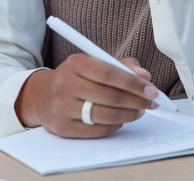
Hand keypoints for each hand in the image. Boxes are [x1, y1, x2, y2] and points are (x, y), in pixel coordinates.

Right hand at [14, 55, 157, 137]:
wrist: (42, 96)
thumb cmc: (77, 78)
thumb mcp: (94, 64)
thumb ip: (122, 66)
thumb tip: (145, 77)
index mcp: (75, 63)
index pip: (108, 72)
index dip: (133, 82)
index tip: (152, 90)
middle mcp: (65, 83)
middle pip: (108, 96)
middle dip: (136, 101)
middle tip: (150, 103)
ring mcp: (61, 106)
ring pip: (104, 115)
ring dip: (128, 115)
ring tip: (139, 112)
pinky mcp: (61, 127)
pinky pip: (96, 130)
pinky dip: (114, 126)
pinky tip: (121, 120)